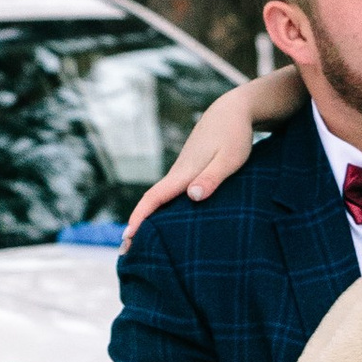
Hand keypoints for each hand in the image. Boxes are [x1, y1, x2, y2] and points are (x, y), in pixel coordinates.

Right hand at [123, 71, 301, 229]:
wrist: (233, 111)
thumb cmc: (235, 136)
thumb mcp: (229, 159)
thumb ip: (211, 178)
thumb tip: (192, 197)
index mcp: (185, 172)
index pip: (155, 198)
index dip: (140, 218)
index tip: (128, 238)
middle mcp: (179, 172)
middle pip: (153, 201)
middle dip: (139, 223)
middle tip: (127, 250)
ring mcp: (183, 170)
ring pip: (162, 197)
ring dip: (150, 216)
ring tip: (143, 241)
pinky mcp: (191, 169)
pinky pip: (173, 192)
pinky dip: (164, 207)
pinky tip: (168, 219)